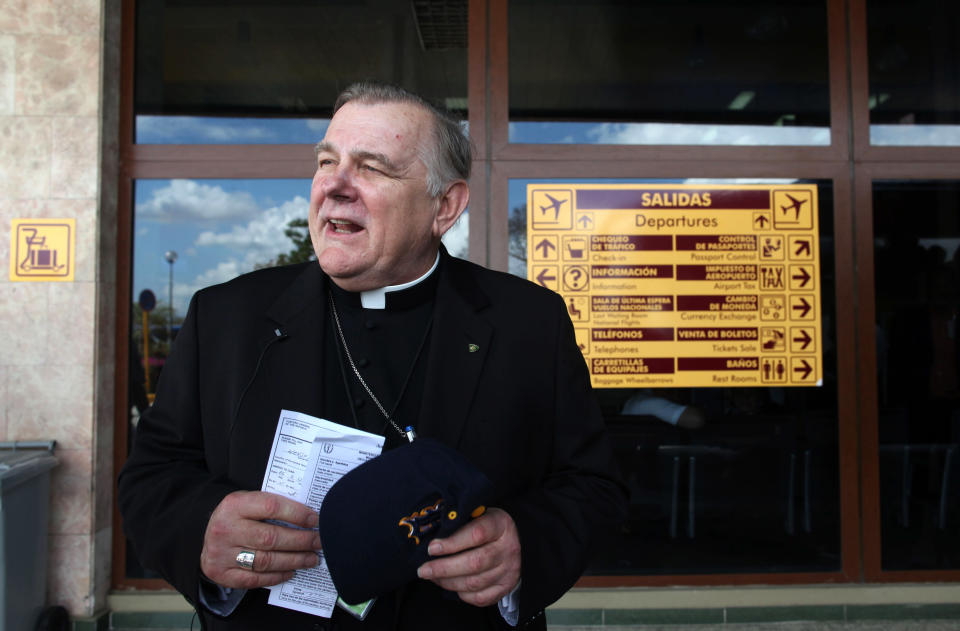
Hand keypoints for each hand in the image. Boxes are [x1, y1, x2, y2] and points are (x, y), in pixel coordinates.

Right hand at [200, 490, 321, 588]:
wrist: (207, 533)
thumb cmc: (238, 516)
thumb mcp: (249, 502)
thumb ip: (273, 506)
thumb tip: (309, 517)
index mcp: (235, 504)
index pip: (271, 507)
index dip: (297, 514)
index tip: (316, 520)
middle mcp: (225, 528)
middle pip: (270, 537)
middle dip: (300, 541)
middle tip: (319, 542)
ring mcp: (221, 553)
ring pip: (265, 560)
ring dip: (293, 561)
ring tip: (311, 559)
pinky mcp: (221, 572)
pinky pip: (254, 579)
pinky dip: (276, 576)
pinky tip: (291, 572)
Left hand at [416, 507, 520, 606]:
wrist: (516, 541)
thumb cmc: (487, 526)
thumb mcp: (479, 515)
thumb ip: (460, 522)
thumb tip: (430, 534)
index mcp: (500, 525)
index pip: (476, 534)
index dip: (452, 542)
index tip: (431, 548)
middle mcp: (508, 548)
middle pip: (474, 562)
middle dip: (444, 568)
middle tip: (423, 570)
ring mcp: (509, 570)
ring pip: (474, 583)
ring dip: (448, 582)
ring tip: (432, 576)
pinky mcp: (506, 587)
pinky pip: (480, 598)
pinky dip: (461, 594)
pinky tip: (449, 585)